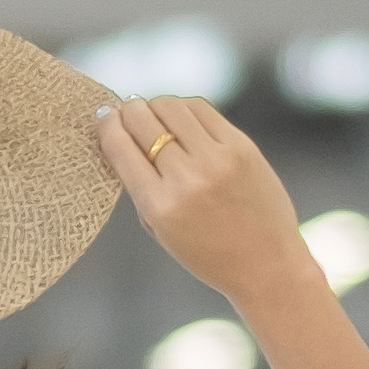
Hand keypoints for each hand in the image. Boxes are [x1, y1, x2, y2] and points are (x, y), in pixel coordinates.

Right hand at [92, 95, 320, 313]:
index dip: (107, 125)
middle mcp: (186, 179)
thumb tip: (122, 138)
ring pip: (172, 108)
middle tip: (125, 109)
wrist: (265, 262)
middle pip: (144, 121)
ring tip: (153, 113)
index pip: (121, 147)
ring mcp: (217, 159)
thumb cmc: (208, 253)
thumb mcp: (160, 230)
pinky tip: (181, 117)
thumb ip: (139, 187)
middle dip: (128, 110)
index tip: (103, 116)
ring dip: (155, 105)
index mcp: (159, 206)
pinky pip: (202, 111)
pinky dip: (184, 109)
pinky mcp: (241, 146)